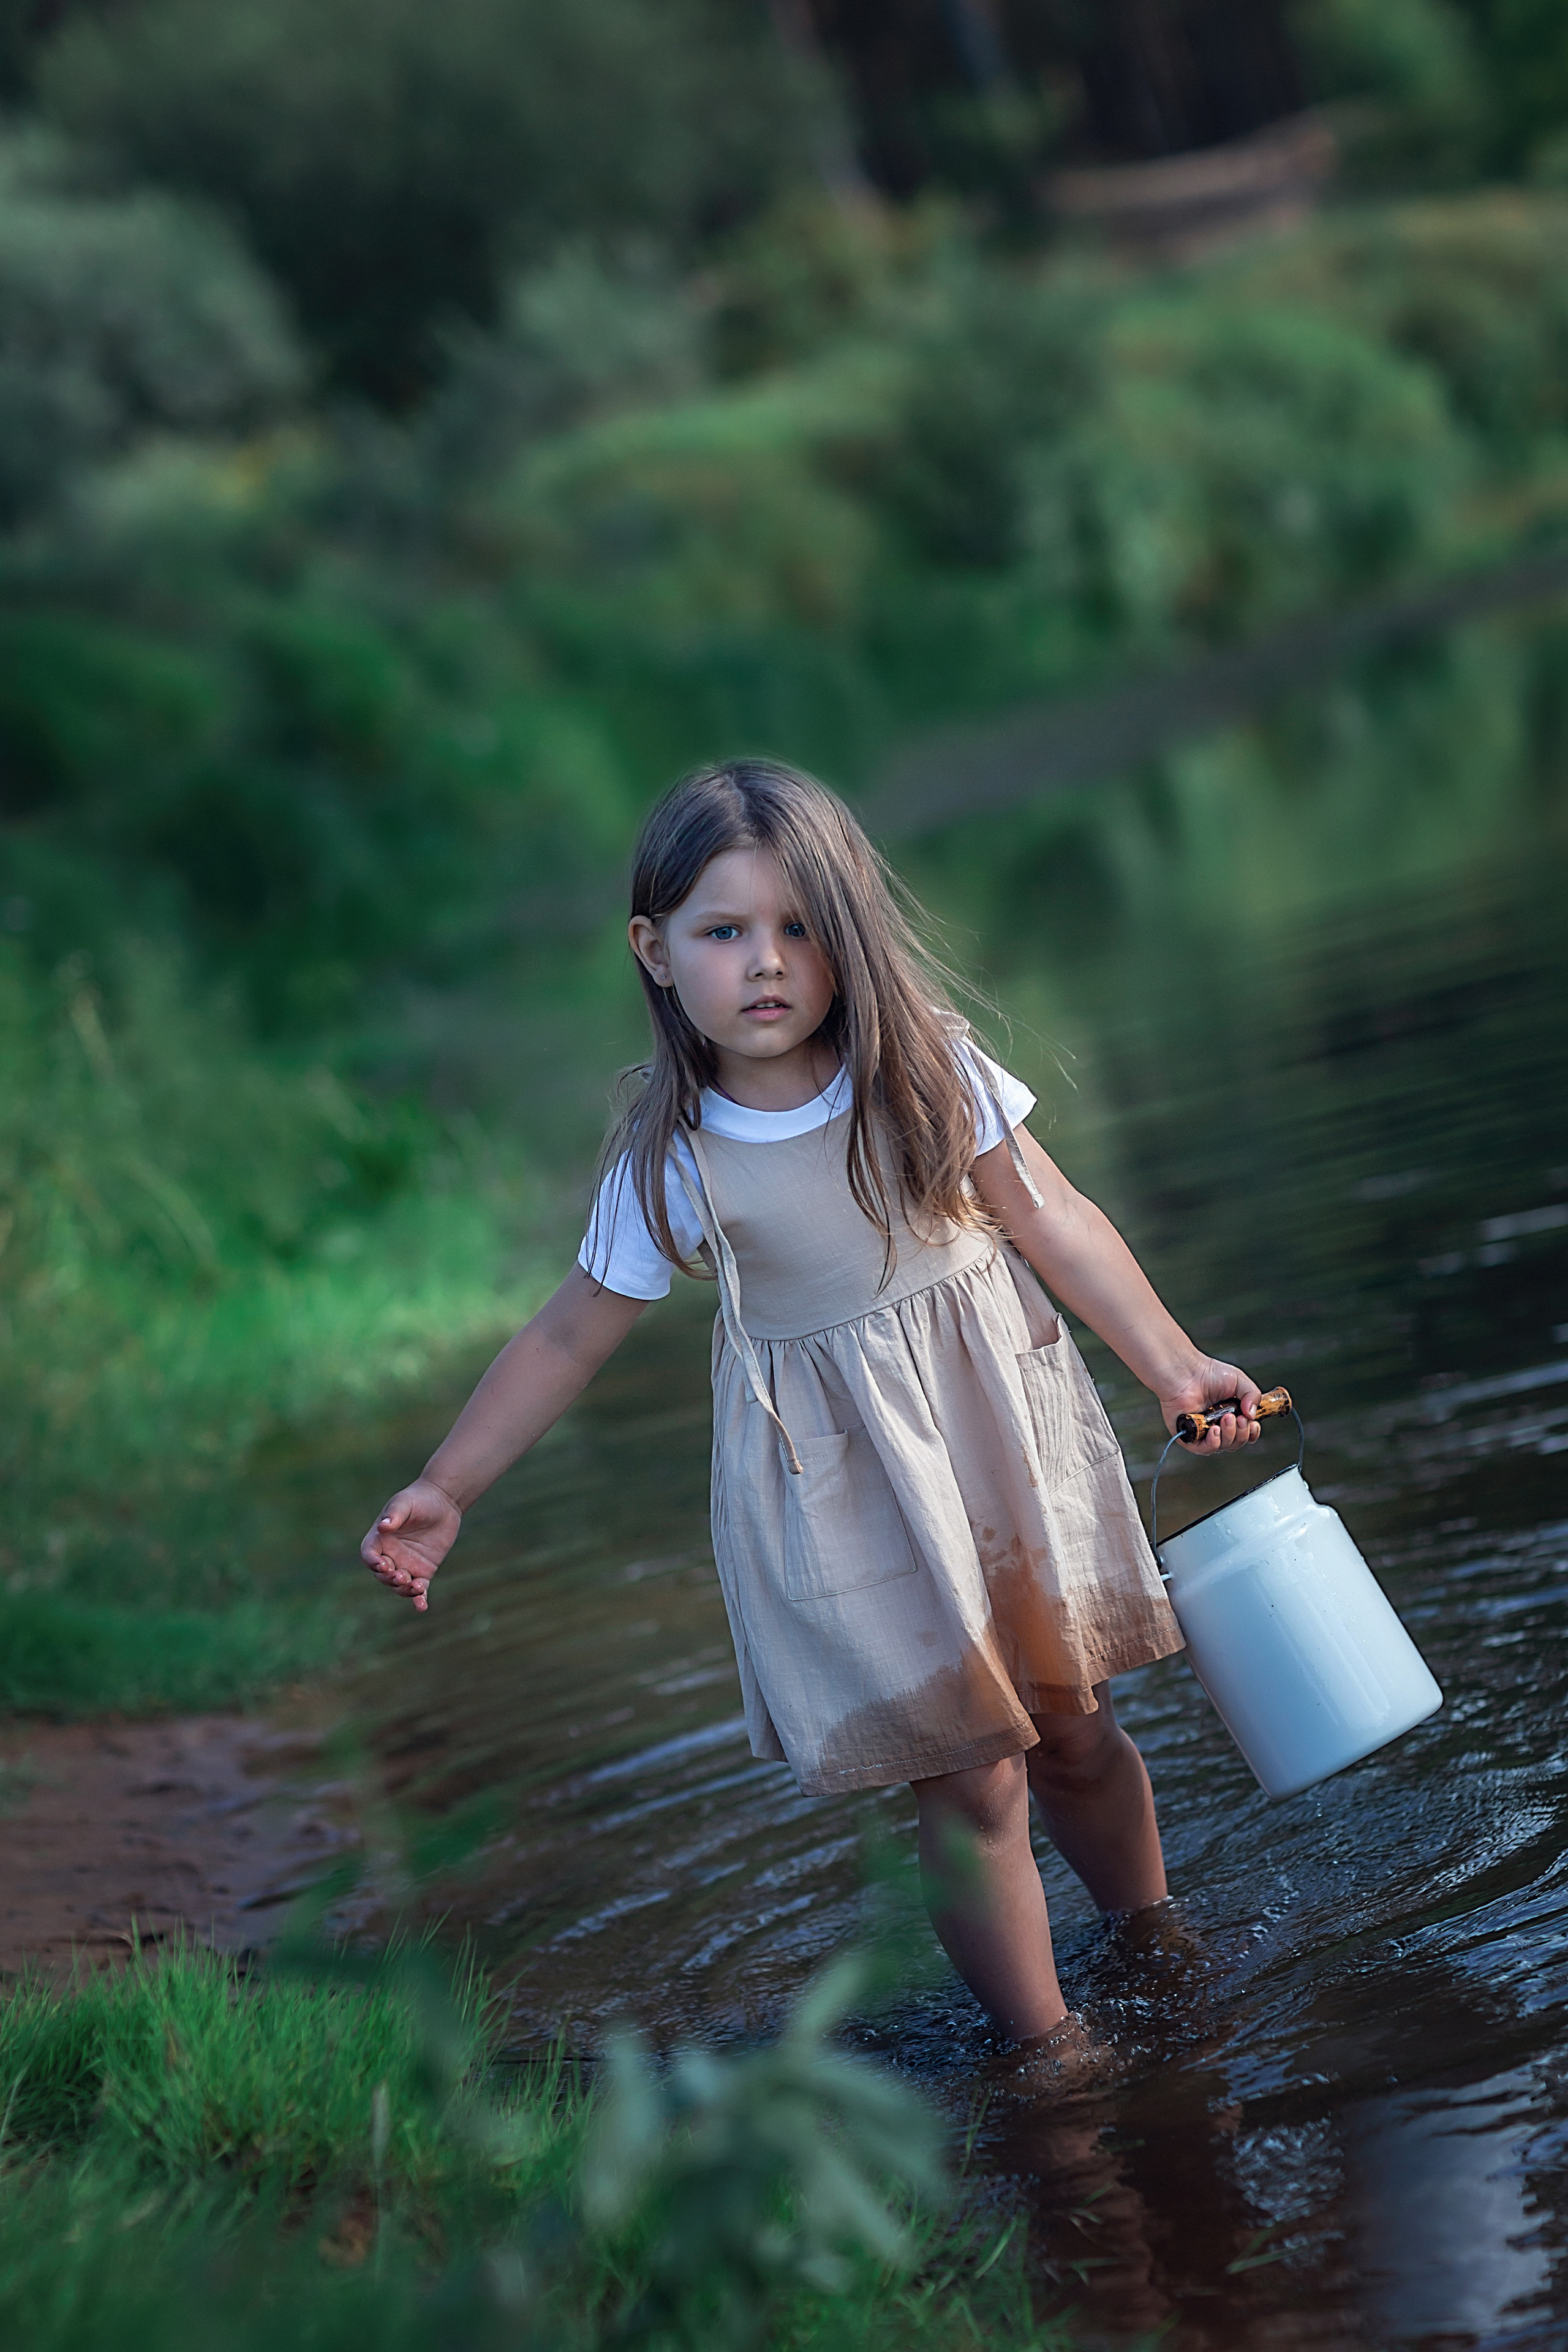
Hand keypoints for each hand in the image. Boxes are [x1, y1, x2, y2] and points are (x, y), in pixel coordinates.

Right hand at [360, 1478, 460, 1610]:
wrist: (443, 1502)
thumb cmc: (419, 1499)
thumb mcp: (405, 1503)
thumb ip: (394, 1515)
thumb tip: (383, 1526)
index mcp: (379, 1539)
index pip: (369, 1555)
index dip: (372, 1562)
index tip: (382, 1564)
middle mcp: (390, 1555)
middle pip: (382, 1575)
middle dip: (389, 1578)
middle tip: (401, 1575)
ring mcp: (406, 1565)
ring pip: (399, 1585)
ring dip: (404, 1590)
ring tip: (416, 1587)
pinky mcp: (424, 1571)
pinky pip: (419, 1589)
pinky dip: (419, 1599)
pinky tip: (422, 1606)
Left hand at [1162, 1360, 1263, 1453]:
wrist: (1186, 1373)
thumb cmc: (1208, 1373)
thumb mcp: (1239, 1381)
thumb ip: (1252, 1395)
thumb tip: (1252, 1415)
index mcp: (1230, 1415)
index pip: (1245, 1434)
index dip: (1251, 1433)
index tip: (1253, 1424)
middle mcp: (1217, 1425)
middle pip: (1236, 1442)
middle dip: (1241, 1433)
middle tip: (1237, 1418)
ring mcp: (1203, 1431)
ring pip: (1223, 1446)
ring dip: (1229, 1435)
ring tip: (1225, 1418)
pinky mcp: (1189, 1436)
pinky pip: (1204, 1449)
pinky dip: (1213, 1443)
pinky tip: (1215, 1430)